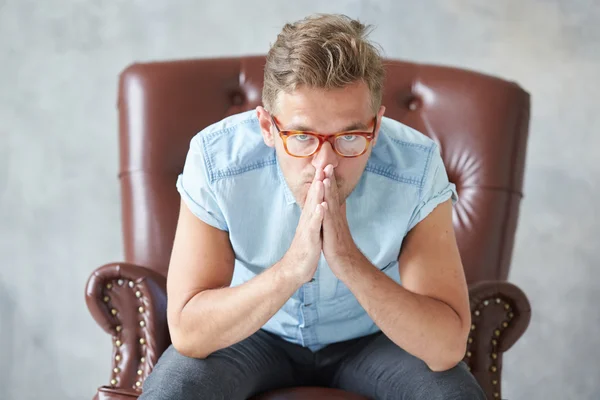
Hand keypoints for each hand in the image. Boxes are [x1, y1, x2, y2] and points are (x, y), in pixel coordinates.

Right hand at [282, 168, 326, 283]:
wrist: (295, 269)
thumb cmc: (306, 249)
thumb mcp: (312, 230)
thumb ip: (315, 217)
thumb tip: (320, 204)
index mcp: (310, 217)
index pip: (316, 196)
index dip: (320, 181)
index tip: (326, 166)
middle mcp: (307, 220)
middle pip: (313, 197)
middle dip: (319, 181)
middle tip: (323, 164)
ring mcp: (307, 229)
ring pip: (312, 208)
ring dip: (317, 194)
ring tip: (321, 180)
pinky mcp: (309, 239)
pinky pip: (314, 226)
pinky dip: (317, 216)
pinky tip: (322, 207)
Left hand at [322, 164, 358, 271]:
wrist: (348, 265)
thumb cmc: (341, 247)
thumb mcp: (338, 227)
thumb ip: (338, 214)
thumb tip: (338, 203)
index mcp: (335, 215)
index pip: (332, 194)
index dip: (329, 180)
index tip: (326, 166)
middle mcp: (336, 218)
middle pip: (333, 195)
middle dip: (329, 179)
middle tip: (327, 163)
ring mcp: (335, 226)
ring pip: (331, 205)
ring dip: (328, 191)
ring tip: (325, 176)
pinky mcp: (332, 236)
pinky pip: (329, 222)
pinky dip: (326, 211)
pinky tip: (323, 203)